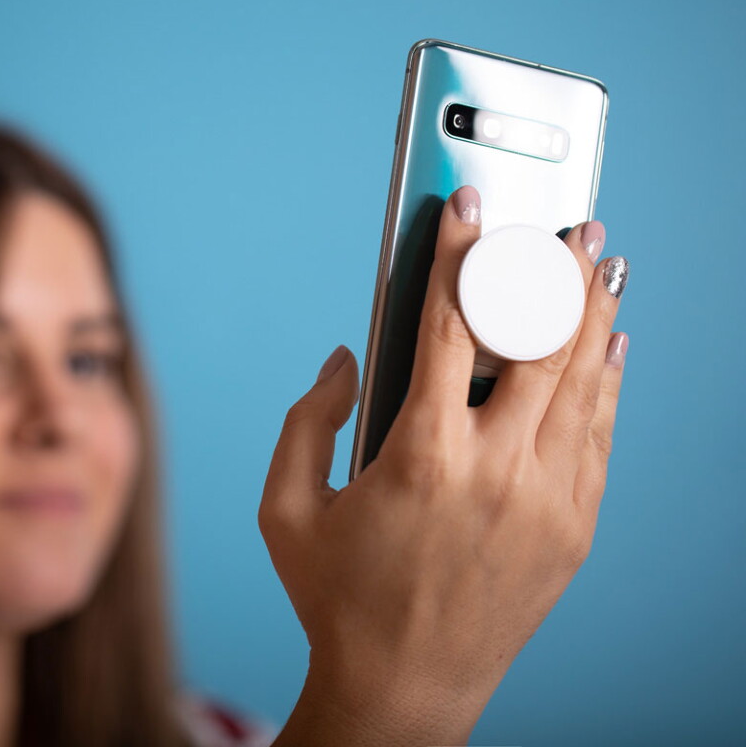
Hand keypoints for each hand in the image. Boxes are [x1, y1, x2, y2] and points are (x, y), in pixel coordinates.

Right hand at [260, 186, 628, 745]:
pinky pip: (599, 434)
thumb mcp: (286, 509)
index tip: (467, 203)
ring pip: (581, 379)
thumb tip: (347, 359)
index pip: (446, 325)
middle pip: (539, 339)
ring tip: (599, 261)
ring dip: (591, 310)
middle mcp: (495, 471)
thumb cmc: (338, 599)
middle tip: (565, 221)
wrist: (406, 690)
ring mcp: (545, 500)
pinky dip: (606, 380)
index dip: (457, 253)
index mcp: (420, 458)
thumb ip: (306, 421)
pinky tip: (608, 343)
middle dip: (552, 268)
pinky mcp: (572, 527)